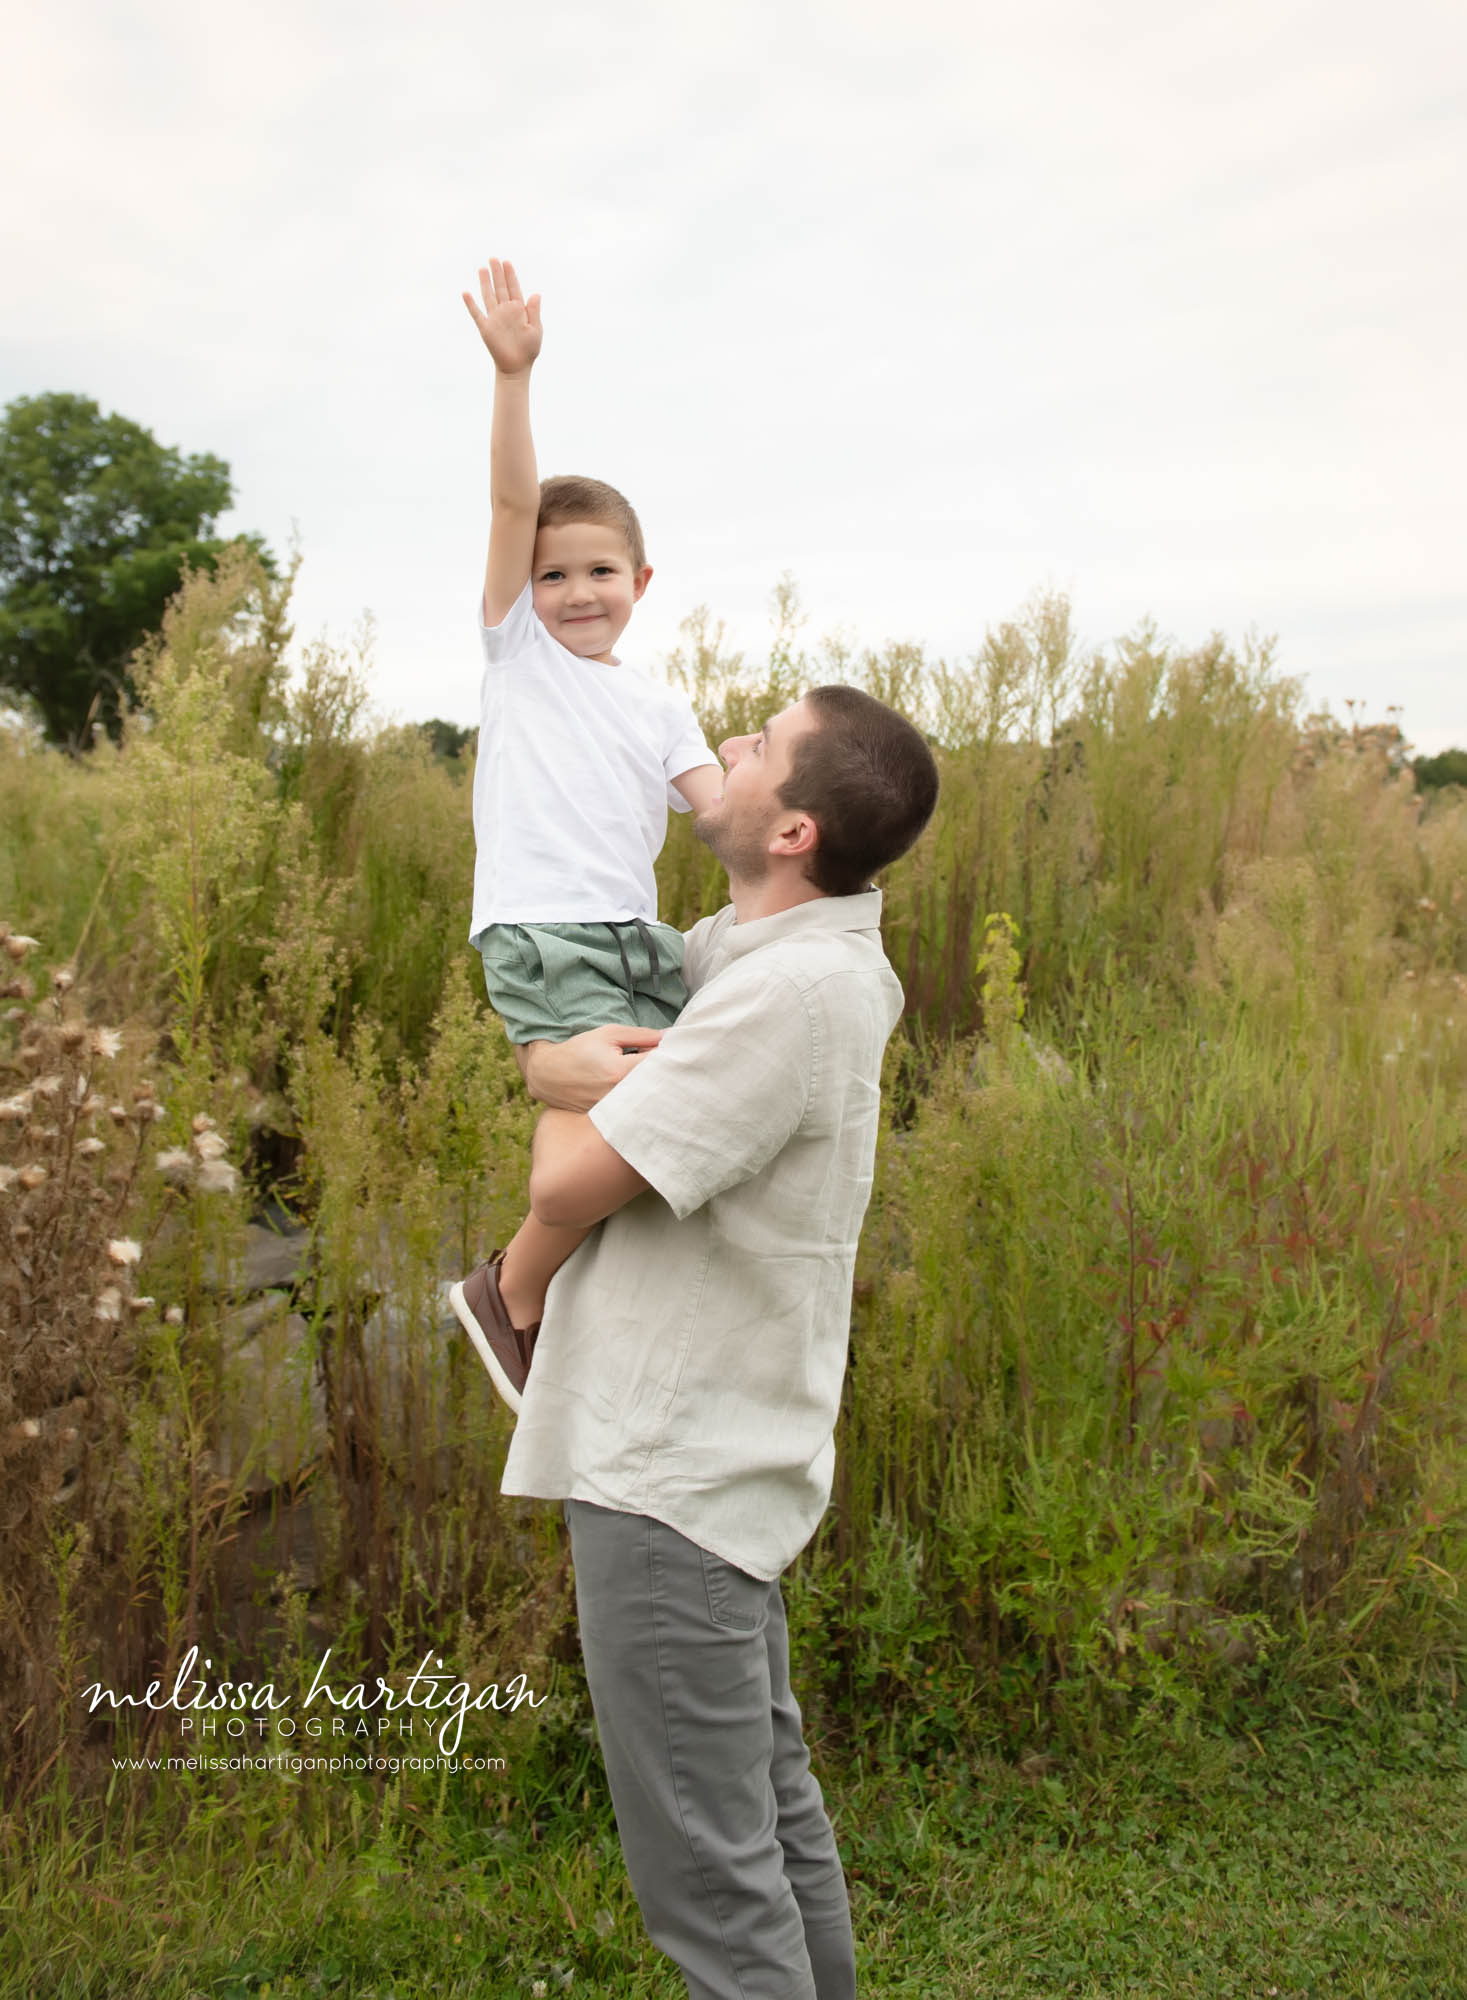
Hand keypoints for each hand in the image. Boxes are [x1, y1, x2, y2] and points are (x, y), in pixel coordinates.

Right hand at [463, 258, 542, 375]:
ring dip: (485, 283)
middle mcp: (505, 311)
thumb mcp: (536, 330)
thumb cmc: (529, 350)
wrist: (517, 367)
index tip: (506, 262)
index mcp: (519, 310)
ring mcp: (494, 318)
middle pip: (500, 288)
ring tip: (482, 269)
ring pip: (488, 296)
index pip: (514, 288)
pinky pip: (476, 314)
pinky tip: (466, 293)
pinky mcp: (486, 328)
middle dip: (497, 273)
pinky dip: (471, 304)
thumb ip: (534, 312)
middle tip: (493, 258)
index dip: (510, 275)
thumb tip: (536, 294)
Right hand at [518, 1024, 663, 1110]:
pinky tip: (635, 1090)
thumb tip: (667, 1037)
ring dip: (650, 1087)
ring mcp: (612, 1110)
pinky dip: (638, 1099)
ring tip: (645, 1075)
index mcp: (619, 1071)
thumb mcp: (609, 1034)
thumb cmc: (579, 1049)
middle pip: (655, 1085)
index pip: (658, 1064)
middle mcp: (617, 1095)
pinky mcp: (607, 1119)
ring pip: (644, 1099)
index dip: (669, 1055)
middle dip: (663, 1073)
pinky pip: (632, 1109)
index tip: (672, 1050)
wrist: (548, 1073)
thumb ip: (640, 1035)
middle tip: (662, 1063)